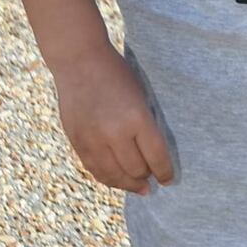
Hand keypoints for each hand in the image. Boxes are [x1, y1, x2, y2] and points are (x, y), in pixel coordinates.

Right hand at [53, 37, 174, 196]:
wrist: (80, 60)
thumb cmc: (116, 74)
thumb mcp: (139, 95)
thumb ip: (145, 126)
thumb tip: (152, 158)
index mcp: (137, 116)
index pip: (156, 156)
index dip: (165, 172)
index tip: (168, 179)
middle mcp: (115, 132)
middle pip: (136, 170)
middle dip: (146, 176)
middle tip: (151, 178)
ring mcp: (94, 140)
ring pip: (115, 176)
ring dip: (128, 184)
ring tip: (137, 186)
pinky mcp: (78, 143)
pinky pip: (96, 171)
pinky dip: (108, 179)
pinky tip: (117, 180)